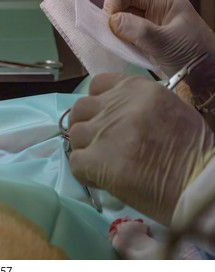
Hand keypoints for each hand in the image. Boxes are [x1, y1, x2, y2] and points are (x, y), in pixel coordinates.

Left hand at [68, 73, 214, 224]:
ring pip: (74, 135)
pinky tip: (103, 180)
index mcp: (138, 88)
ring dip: (85, 150)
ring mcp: (103, 132)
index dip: (97, 103)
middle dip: (86, 126)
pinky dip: (85, 173)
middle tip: (100, 144)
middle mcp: (117, 105)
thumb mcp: (169, 110)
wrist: (199, 184)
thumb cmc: (191, 151)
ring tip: (104, 164)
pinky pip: (75, 162)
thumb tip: (109, 114)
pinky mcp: (95, 160)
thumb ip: (136, 106)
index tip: (104, 118)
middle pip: (80, 109)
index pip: (97, 84)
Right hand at [103, 0, 214, 101]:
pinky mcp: (147, 40)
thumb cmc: (191, 55)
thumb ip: (136, 29)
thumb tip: (111, 21)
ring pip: (124, 21)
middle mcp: (156, 10)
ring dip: (115, 31)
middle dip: (113, 18)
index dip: (115, 4)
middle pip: (125, 6)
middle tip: (107, 35)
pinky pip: (127, 35)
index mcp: (164, 1)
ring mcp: (151, 25)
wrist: (206, 76)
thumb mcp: (164, 41)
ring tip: (112, 42)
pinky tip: (118, 48)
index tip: (108, 23)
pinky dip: (120, 40)